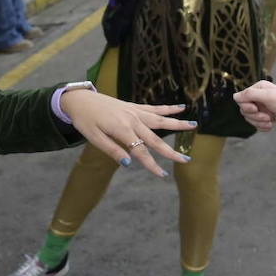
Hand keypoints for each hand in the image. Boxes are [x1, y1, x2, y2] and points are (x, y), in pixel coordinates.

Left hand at [59, 91, 195, 177]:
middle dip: (171, 151)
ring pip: (161, 120)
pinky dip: (169, 108)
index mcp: (122, 130)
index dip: (152, 164)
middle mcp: (133, 120)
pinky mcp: (136, 107)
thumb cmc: (85, 121)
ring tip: (194, 125)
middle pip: (156, 138)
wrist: (81, 100)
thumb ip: (112, 150)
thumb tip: (127, 163)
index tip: (163, 175)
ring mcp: (136, 112)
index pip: (140, 151)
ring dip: (178, 123)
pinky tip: (182, 107)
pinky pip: (155, 108)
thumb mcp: (93, 138)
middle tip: (186, 159)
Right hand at [233, 80, 275, 131]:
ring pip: (250, 118)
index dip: (246, 106)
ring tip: (270, 121)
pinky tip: (271, 126)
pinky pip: (257, 124)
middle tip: (267, 116)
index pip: (241, 98)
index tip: (256, 108)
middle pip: (244, 109)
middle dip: (254, 116)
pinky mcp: (267, 117)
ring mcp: (263, 107)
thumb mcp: (268, 96)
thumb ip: (250, 95)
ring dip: (259, 122)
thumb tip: (234, 96)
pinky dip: (262, 127)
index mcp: (258, 88)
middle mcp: (259, 97)